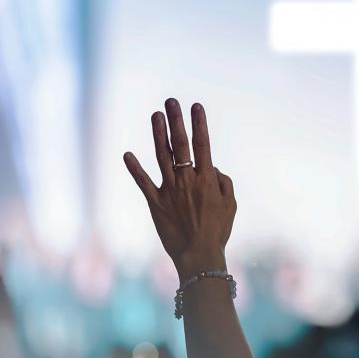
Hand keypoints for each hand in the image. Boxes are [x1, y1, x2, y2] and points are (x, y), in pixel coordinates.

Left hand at [123, 99, 235, 278]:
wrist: (198, 255)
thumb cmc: (218, 231)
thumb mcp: (231, 205)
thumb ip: (224, 182)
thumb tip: (212, 167)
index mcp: (206, 180)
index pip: (203, 145)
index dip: (199, 124)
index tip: (196, 106)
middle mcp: (187, 181)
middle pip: (181, 145)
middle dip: (177, 121)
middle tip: (171, 101)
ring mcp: (169, 191)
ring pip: (162, 157)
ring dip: (158, 134)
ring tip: (155, 115)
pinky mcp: (155, 203)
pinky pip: (143, 182)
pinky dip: (134, 168)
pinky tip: (127, 154)